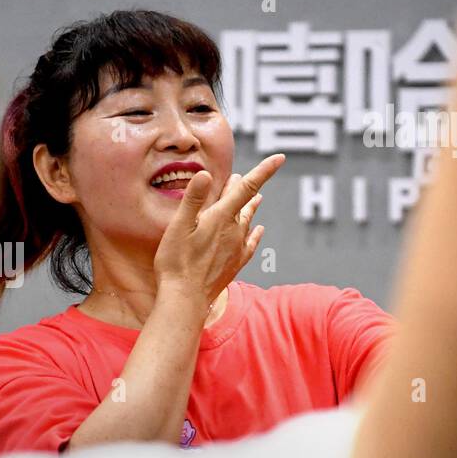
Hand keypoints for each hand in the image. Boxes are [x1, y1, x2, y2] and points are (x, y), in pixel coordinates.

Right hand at [153, 153, 284, 307]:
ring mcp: (237, 247)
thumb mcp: (178, 227)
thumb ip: (193, 199)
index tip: (280, 158)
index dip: (264, 171)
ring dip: (251, 206)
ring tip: (257, 197)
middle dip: (244, 186)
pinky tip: (258, 230)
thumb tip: (207, 174)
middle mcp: (234, 230)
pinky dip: (256, 232)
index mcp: (220, 217)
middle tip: (241, 176)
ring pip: (249, 220)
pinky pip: (251, 242)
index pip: (246, 187)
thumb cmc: (176, 262)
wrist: (185, 299)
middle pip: (244, 201)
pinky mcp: (236, 262)